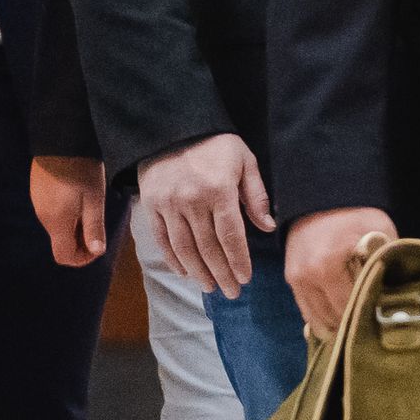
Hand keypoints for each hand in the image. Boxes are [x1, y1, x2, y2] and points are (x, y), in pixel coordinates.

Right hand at [30, 157, 107, 267]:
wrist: (59, 138)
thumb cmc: (81, 170)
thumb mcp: (94, 199)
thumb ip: (94, 227)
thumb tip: (96, 251)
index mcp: (57, 222)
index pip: (64, 256)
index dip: (83, 258)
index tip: (97, 245)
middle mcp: (43, 217)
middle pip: (61, 243)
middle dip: (81, 242)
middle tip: (98, 224)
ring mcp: (38, 204)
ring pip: (57, 228)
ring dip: (74, 227)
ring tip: (90, 208)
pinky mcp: (37, 193)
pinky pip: (52, 214)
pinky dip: (66, 215)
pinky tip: (77, 198)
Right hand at [137, 132, 273, 299]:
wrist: (171, 127)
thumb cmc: (215, 144)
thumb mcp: (244, 160)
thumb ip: (255, 195)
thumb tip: (268, 227)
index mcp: (218, 190)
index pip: (231, 236)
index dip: (238, 260)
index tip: (246, 278)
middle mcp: (192, 200)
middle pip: (208, 248)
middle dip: (222, 274)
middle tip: (232, 292)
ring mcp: (169, 204)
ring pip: (185, 248)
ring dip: (199, 272)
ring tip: (211, 287)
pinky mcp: (151, 205)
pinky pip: (162, 240)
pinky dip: (173, 259)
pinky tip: (185, 272)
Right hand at [286, 206, 395, 338]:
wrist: (322, 195)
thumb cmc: (354, 213)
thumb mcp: (380, 229)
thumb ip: (389, 260)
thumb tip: (398, 290)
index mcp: (327, 266)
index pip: (348, 309)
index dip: (366, 316)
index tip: (381, 316)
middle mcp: (306, 276)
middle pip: (331, 319)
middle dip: (352, 323)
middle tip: (371, 321)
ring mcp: (295, 278)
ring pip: (316, 319)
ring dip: (335, 324)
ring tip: (356, 321)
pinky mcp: (291, 278)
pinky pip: (306, 309)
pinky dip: (321, 316)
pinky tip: (338, 318)